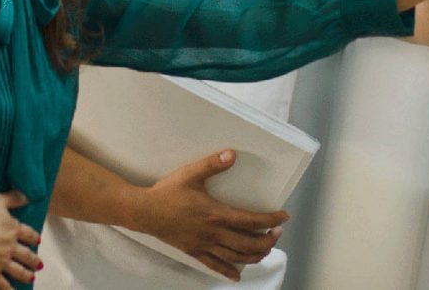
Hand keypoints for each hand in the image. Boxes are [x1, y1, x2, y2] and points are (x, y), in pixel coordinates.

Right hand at [0, 190, 40, 288]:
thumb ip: (13, 198)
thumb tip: (27, 196)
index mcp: (13, 229)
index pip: (28, 234)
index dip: (34, 237)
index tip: (38, 241)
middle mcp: (11, 247)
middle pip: (26, 254)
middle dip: (33, 260)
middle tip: (39, 264)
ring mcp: (2, 261)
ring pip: (18, 270)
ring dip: (26, 275)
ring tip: (31, 277)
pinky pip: (3, 284)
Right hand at [132, 150, 288, 281]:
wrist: (145, 212)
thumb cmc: (168, 192)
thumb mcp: (190, 174)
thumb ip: (213, 164)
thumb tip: (232, 154)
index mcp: (216, 214)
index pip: (251, 220)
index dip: (271, 220)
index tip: (283, 217)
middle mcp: (214, 233)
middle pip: (250, 244)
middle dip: (268, 241)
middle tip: (277, 233)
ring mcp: (205, 245)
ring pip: (237, 257)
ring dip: (256, 255)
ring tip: (265, 248)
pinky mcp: (195, 252)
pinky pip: (216, 266)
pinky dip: (229, 271)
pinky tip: (237, 275)